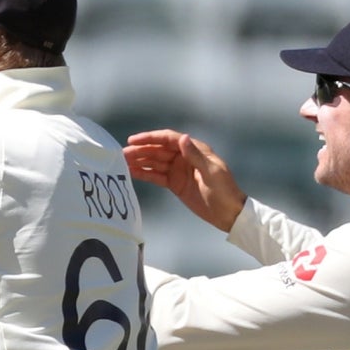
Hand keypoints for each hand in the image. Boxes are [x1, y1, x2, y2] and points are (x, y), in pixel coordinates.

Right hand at [122, 129, 246, 231]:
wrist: (227, 212)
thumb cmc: (224, 190)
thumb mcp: (212, 172)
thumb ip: (195, 156)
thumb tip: (182, 138)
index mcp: (195, 150)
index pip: (169, 139)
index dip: (151, 138)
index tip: (133, 140)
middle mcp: (184, 157)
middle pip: (159, 150)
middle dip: (141, 150)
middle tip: (122, 154)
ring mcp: (178, 170)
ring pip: (155, 162)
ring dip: (139, 161)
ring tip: (122, 162)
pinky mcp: (174, 183)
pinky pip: (156, 176)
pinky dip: (144, 174)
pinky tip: (132, 173)